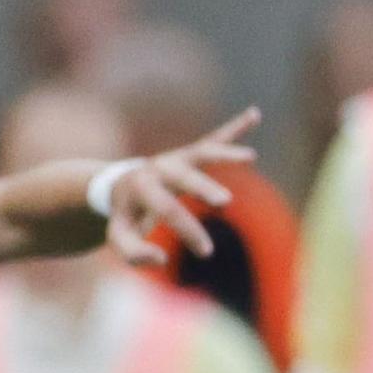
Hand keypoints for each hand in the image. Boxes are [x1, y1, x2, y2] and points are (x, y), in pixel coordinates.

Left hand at [106, 107, 260, 265]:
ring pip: (202, 151)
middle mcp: (160, 167)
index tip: (206, 252)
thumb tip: (162, 258)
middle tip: (224, 203)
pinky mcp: (191, 153)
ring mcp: (177, 157)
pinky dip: (235, 127)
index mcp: (141, 187)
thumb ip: (133, 254)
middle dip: (204, 188)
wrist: (118, 186)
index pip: (167, 209)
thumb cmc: (126, 216)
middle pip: (185, 176)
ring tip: (249, 157)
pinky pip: (215, 137)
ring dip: (225, 153)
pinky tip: (254, 114)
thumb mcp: (120, 237)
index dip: (188, 230)